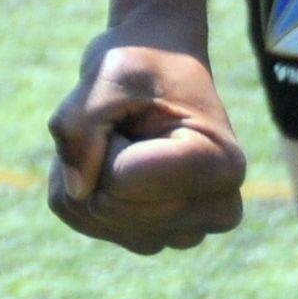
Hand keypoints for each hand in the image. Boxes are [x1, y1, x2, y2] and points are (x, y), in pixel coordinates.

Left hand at [46, 34, 244, 253]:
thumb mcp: (110, 72)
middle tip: (129, 120)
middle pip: (107, 206)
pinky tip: (110, 155)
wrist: (157, 62)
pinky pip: (82, 220)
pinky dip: (78, 182)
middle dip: (96, 154)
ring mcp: (184, 231)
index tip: (141, 109)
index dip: (107, 138)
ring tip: (124, 136)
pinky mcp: (152, 237)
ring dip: (86, 168)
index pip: (121, 181)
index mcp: (221, 166)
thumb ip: (79, 123)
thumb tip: (76, 192)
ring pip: (93, 217)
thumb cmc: (143, 61)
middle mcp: (214, 211)